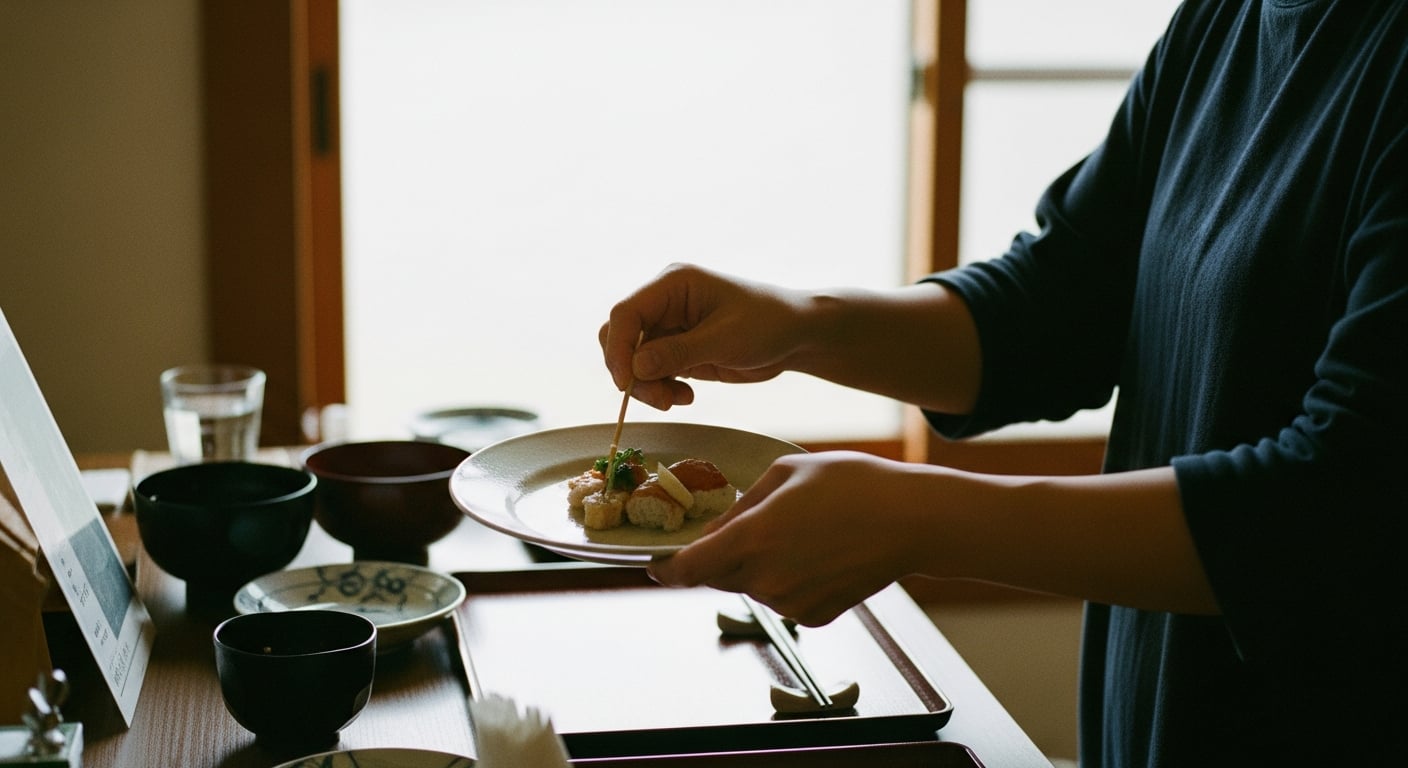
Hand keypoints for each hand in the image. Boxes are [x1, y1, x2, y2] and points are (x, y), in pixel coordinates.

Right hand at [598, 263, 808, 409]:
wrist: (795, 336)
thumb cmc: (768, 323)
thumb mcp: (725, 338)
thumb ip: (679, 352)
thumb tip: (635, 368)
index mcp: (672, 284)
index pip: (625, 313)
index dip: (618, 348)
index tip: (625, 383)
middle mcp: (664, 303)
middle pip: (622, 338)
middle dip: (631, 372)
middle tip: (660, 399)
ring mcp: (668, 327)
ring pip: (633, 361)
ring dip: (647, 386)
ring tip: (676, 400)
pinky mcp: (676, 350)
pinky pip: (651, 373)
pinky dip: (661, 389)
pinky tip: (686, 397)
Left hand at [647, 451, 931, 625]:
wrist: (911, 521)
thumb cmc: (852, 484)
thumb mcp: (785, 472)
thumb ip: (742, 506)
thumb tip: (717, 530)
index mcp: (753, 539)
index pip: (688, 569)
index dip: (664, 569)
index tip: (655, 565)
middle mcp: (766, 578)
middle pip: (718, 576)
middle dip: (721, 555)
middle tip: (752, 525)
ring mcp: (790, 603)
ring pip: (752, 585)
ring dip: (759, 564)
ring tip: (802, 531)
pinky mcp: (814, 616)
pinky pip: (783, 597)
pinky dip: (789, 579)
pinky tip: (819, 553)